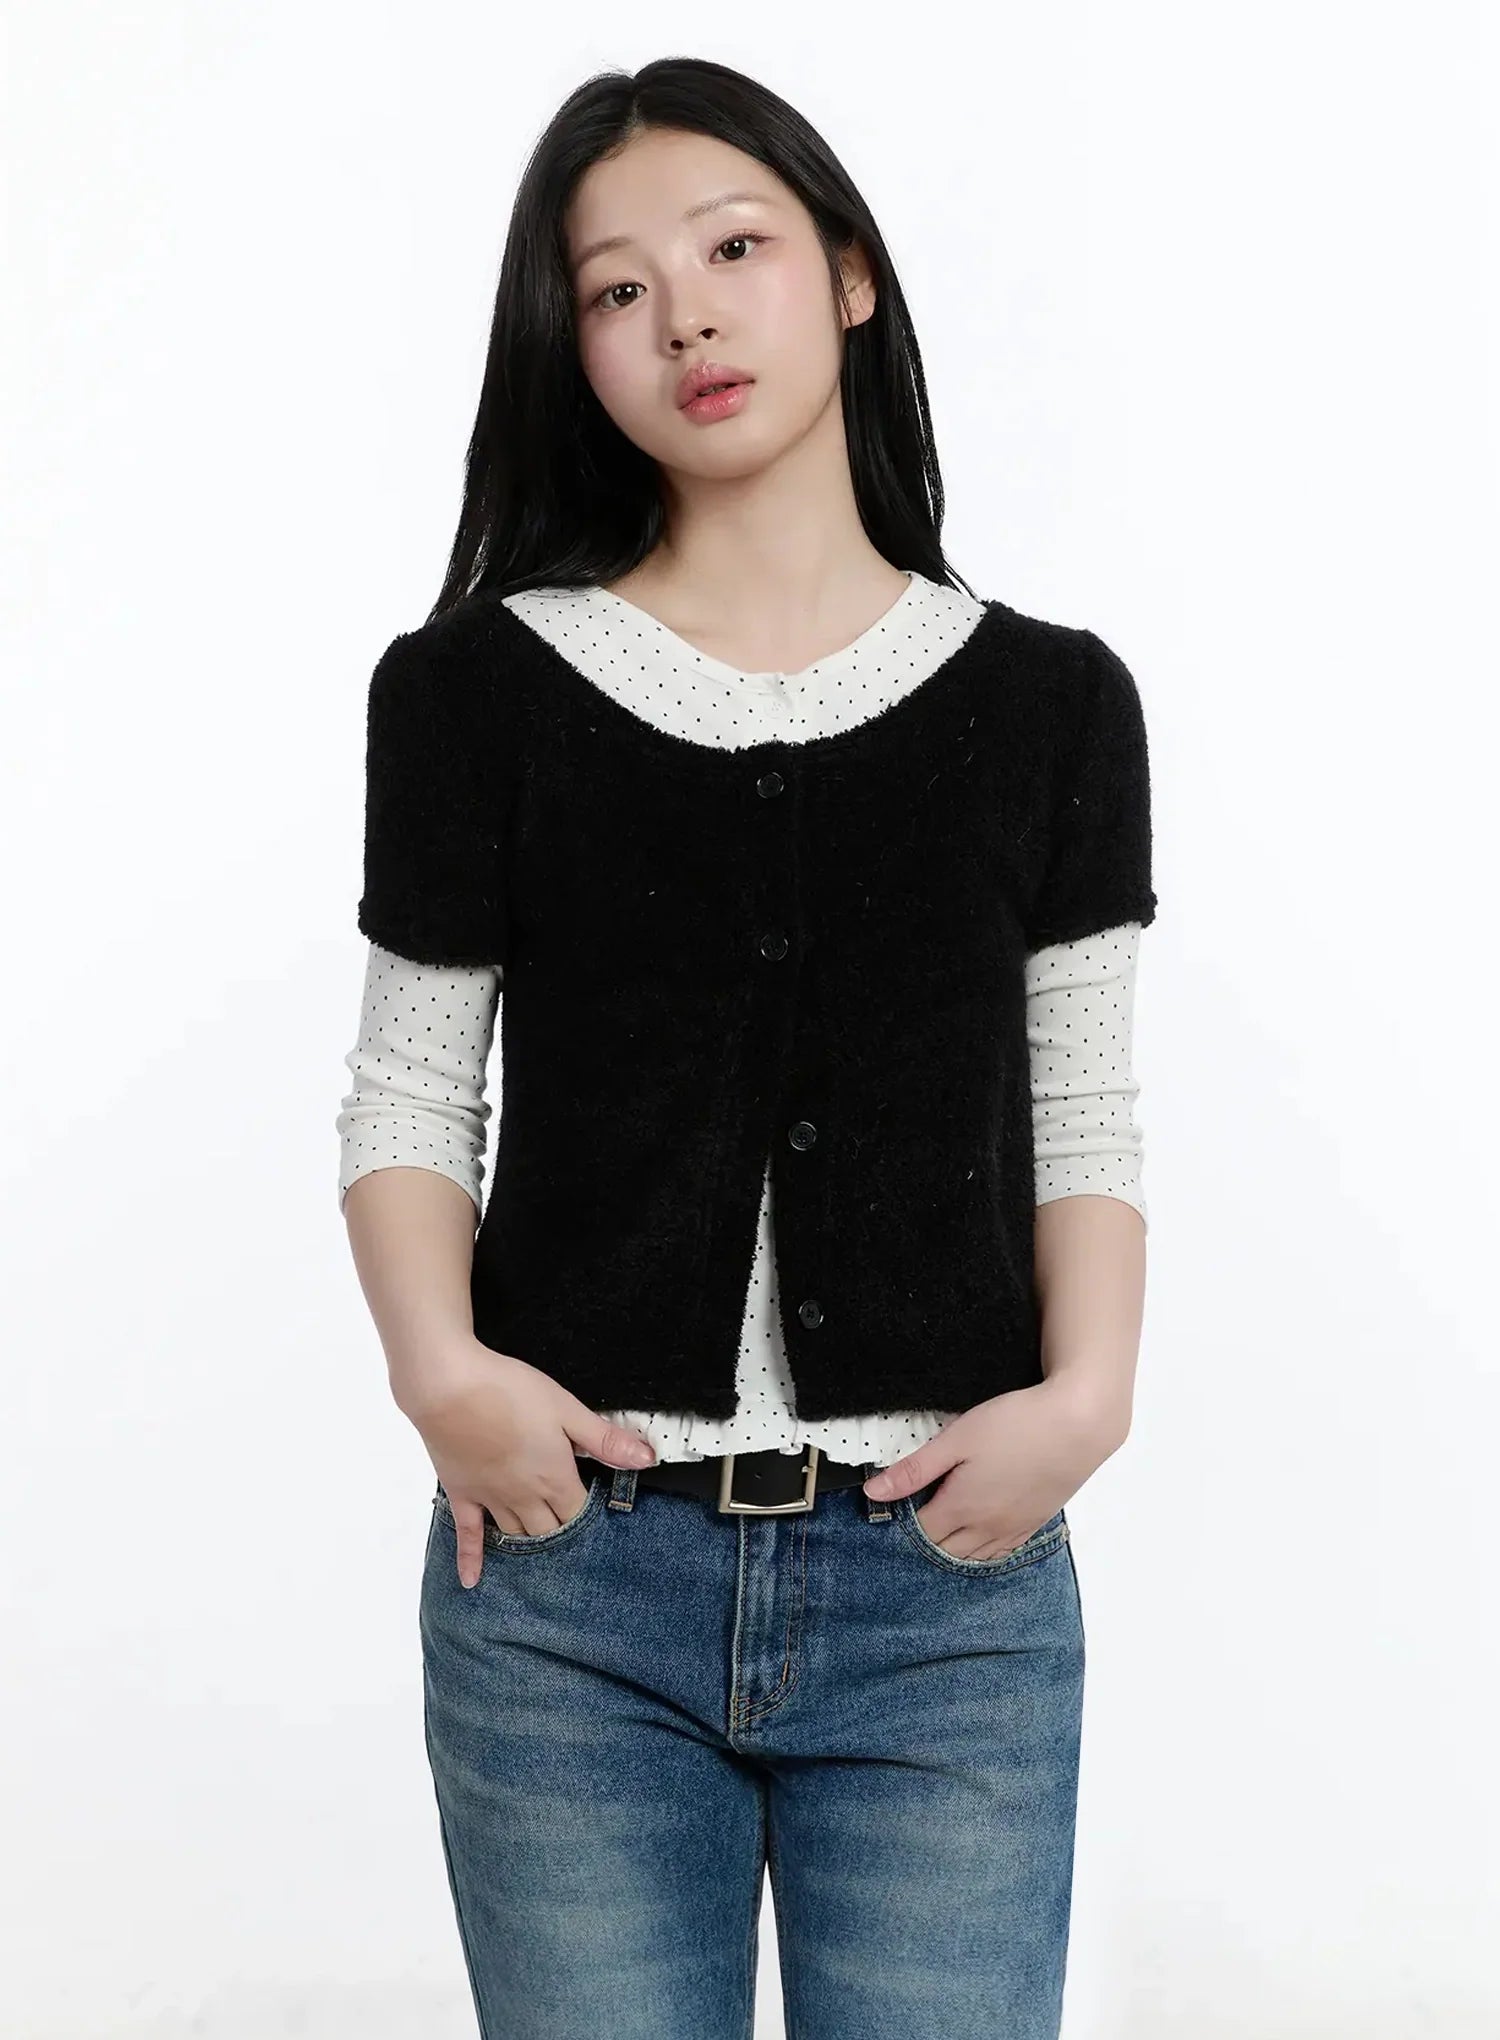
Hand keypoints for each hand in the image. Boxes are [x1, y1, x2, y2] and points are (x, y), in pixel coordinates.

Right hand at [405, 1340, 656, 1587]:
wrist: (449, 1387)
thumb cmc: (508, 1391)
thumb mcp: (566, 1409)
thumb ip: (604, 1439)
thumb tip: (646, 1459)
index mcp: (553, 1478)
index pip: (578, 1513)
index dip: (589, 1517)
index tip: (597, 1520)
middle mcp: (523, 1497)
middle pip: (549, 1532)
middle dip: (562, 1536)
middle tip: (572, 1546)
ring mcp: (490, 1499)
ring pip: (516, 1536)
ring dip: (529, 1548)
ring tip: (540, 1565)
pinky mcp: (462, 1494)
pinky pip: (468, 1535)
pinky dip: (471, 1560)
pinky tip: (471, 1581)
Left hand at [861, 1379, 1126, 1561]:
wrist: (1079, 1424)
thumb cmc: (1017, 1424)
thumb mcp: (957, 1439)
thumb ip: (914, 1469)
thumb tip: (874, 1492)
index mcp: (962, 1508)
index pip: (920, 1531)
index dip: (903, 1520)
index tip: (895, 1503)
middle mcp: (987, 1527)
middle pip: (944, 1549)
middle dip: (926, 1537)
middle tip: (915, 1514)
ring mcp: (1014, 1528)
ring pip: (973, 1556)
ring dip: (953, 1548)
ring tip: (941, 1528)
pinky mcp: (1035, 1522)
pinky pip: (1001, 1552)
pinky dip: (982, 1550)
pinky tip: (978, 1537)